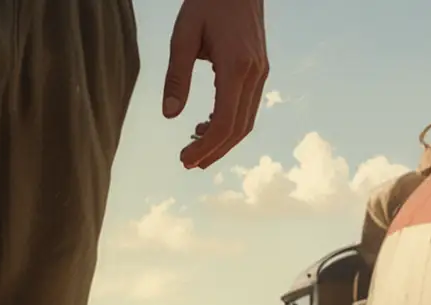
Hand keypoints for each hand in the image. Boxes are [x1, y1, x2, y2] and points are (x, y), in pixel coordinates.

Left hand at [162, 0, 268, 169]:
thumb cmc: (207, 3)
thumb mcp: (183, 36)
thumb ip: (176, 76)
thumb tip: (170, 115)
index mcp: (236, 67)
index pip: (223, 122)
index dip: (205, 147)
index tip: (184, 159)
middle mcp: (254, 74)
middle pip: (238, 128)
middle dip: (213, 152)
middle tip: (187, 163)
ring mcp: (260, 72)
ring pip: (246, 121)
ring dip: (222, 142)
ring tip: (195, 151)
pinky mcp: (259, 69)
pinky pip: (247, 107)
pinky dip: (229, 124)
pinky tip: (206, 126)